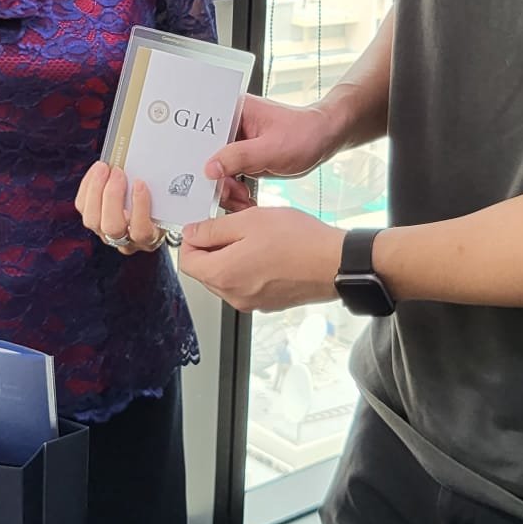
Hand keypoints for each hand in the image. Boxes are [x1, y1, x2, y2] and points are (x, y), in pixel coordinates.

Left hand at [74, 163, 166, 252]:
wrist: (147, 217)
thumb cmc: (159, 209)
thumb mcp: (165, 206)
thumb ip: (159, 194)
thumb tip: (147, 168)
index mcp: (148, 238)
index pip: (141, 231)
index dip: (139, 207)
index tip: (140, 183)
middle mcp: (125, 241)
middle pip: (112, 226)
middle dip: (112, 196)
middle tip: (118, 172)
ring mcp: (105, 234)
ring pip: (92, 219)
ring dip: (96, 189)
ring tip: (103, 168)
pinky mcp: (92, 222)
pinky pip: (82, 207)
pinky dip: (87, 186)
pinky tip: (96, 171)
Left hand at [179, 207, 342, 312]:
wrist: (335, 263)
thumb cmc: (298, 241)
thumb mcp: (248, 221)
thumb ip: (213, 229)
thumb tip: (192, 233)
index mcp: (223, 274)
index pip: (187, 261)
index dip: (192, 239)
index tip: (204, 226)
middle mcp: (233, 295)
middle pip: (205, 272)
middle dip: (212, 249)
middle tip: (234, 227)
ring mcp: (251, 302)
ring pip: (226, 277)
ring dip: (232, 257)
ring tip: (255, 238)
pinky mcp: (268, 303)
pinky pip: (246, 284)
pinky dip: (250, 268)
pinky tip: (268, 252)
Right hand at [203, 96, 344, 210]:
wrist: (324, 139)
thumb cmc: (304, 133)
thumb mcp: (271, 148)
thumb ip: (239, 157)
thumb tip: (210, 168)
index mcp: (232, 110)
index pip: (202, 132)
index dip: (197, 155)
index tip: (204, 177)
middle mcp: (230, 125)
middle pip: (206, 155)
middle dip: (216, 180)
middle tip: (230, 193)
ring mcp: (235, 143)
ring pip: (216, 171)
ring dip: (226, 190)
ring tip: (242, 198)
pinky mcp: (242, 158)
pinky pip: (228, 178)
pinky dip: (234, 192)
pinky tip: (245, 199)